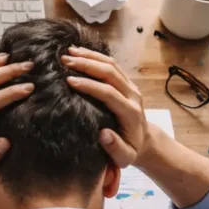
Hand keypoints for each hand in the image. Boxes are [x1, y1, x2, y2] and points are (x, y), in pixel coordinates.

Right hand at [61, 47, 154, 168]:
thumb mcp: (125, 157)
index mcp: (131, 112)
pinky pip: (112, 65)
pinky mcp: (127, 83)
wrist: (144, 140)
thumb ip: (115, 148)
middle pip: (110, 73)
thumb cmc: (130, 149)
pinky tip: (80, 52)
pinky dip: (95, 57)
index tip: (69, 80)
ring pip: (112, 65)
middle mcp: (133, 95)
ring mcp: (131, 87)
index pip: (109, 93)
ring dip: (90, 56)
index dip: (89, 85)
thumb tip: (103, 134)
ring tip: (69, 51)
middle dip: (87, 64)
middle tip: (64, 61)